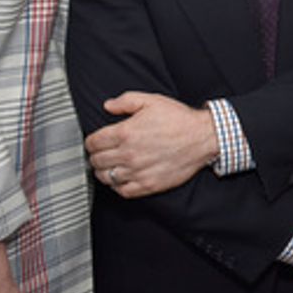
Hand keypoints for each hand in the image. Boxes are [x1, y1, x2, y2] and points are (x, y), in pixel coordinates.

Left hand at [85, 91, 218, 197]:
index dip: (91, 142)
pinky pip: (122, 191)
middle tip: (101, 153)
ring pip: (106, 178)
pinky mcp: (148, 185)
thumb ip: (126, 101)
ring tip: (109, 166)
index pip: (93, 143)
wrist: (202, 137)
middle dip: (96, 156)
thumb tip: (107, 106)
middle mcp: (128, 154)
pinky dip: (117, 186)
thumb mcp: (151, 101)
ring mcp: (138, 171)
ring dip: (104, 172)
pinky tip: (122, 178)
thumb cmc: (179, 119)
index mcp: (126, 133)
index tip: (95, 141)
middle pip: (97, 161)